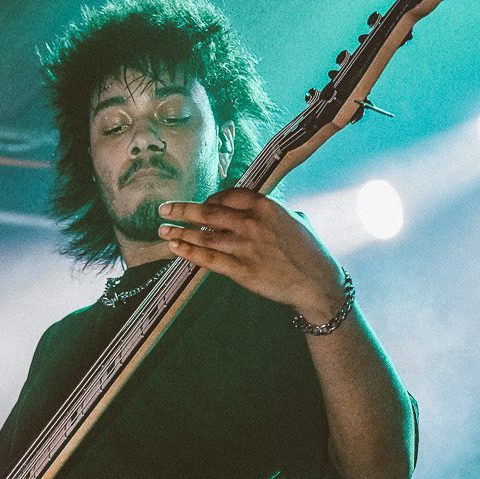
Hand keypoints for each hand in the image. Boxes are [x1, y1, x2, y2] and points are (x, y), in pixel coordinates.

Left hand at [158, 188, 346, 323]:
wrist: (317, 282)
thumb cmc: (309, 251)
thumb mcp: (293, 219)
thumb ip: (270, 212)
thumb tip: (255, 210)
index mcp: (264, 205)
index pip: (226, 196)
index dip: (210, 200)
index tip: (200, 205)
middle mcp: (250, 223)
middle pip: (207, 213)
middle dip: (182, 210)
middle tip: (164, 209)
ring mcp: (243, 247)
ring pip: (203, 236)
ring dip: (179, 231)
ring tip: (162, 230)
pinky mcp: (240, 270)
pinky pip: (207, 258)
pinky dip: (188, 252)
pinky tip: (175, 247)